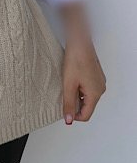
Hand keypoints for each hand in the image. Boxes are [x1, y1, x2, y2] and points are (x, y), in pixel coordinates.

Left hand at [58, 1, 105, 124]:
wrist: (80, 43)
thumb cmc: (75, 60)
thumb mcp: (68, 85)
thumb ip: (68, 104)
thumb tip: (69, 120)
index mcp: (95, 94)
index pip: (86, 115)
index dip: (73, 116)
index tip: (63, 111)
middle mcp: (100, 89)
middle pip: (87, 106)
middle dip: (75, 104)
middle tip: (63, 95)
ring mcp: (99, 81)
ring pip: (87, 97)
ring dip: (76, 95)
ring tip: (67, 85)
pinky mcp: (96, 75)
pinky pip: (88, 88)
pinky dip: (79, 88)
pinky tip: (71, 79)